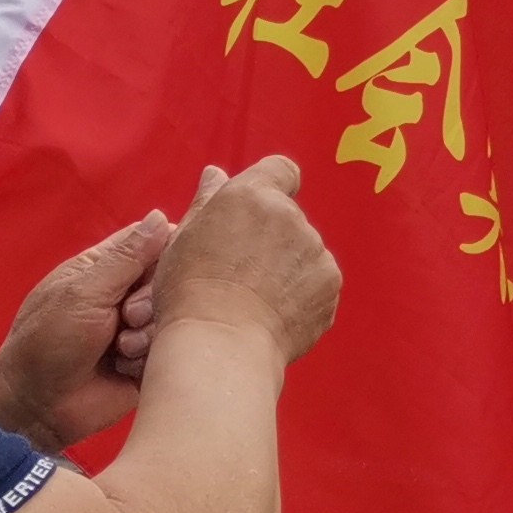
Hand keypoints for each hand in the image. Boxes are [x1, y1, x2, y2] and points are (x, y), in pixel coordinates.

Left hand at [0, 211, 171, 448]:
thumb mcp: (84, 292)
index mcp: (104, 269)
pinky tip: (123, 368)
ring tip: (118, 349)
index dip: (169, 248)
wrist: (36, 408)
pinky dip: (147, 358)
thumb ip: (127, 257)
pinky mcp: (148, 363)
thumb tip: (161, 216)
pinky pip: (169, 350)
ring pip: (172, 317)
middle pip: (168, 280)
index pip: (152, 242)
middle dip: (151, 299)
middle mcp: (125, 296)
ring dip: (147, 334)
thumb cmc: (47, 342)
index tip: (172, 262)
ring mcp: (138, 330)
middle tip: (127, 317)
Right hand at [150, 160, 341, 365]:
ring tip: (256, 298)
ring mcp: (315, 250)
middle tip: (242, 271)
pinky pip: (318, 281)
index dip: (273, 186)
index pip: (282, 170)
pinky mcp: (330, 283)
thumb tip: (217, 175)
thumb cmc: (189, 292)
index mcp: (251, 195)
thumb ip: (207, 201)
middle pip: (289, 217)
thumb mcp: (183, 239)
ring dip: (288, 266)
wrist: (219, 343)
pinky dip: (302, 294)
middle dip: (272, 237)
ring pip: (304, 251)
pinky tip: (274, 313)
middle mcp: (289, 216)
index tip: (257, 213)